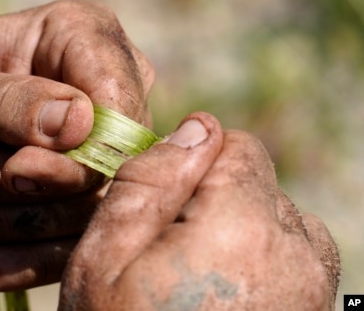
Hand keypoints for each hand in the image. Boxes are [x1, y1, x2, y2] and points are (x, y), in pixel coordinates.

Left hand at [0, 0, 152, 286]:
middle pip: (106, 162)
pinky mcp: (86, 195)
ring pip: (86, 210)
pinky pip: (75, 243)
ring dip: (8, 222)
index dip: (83, 147)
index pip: (119, 98)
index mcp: (83, 33)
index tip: (16, 170)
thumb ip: (5, 102)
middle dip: (24, 186)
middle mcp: (105, 89)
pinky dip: (20, 260)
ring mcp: (101, 146)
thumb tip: (79, 124)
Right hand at [59, 112, 339, 310]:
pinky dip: (253, 268)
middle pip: (255, 183)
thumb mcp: (104, 259)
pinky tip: (215, 305)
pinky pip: (286, 261)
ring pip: (271, 221)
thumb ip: (150, 181)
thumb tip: (195, 127)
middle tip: (164, 258)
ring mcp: (316, 287)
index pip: (234, 144)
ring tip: (190, 287)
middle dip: (210, 203)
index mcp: (245, 223)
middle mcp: (298, 250)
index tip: (158, 207)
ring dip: (232, 236)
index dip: (188, 167)